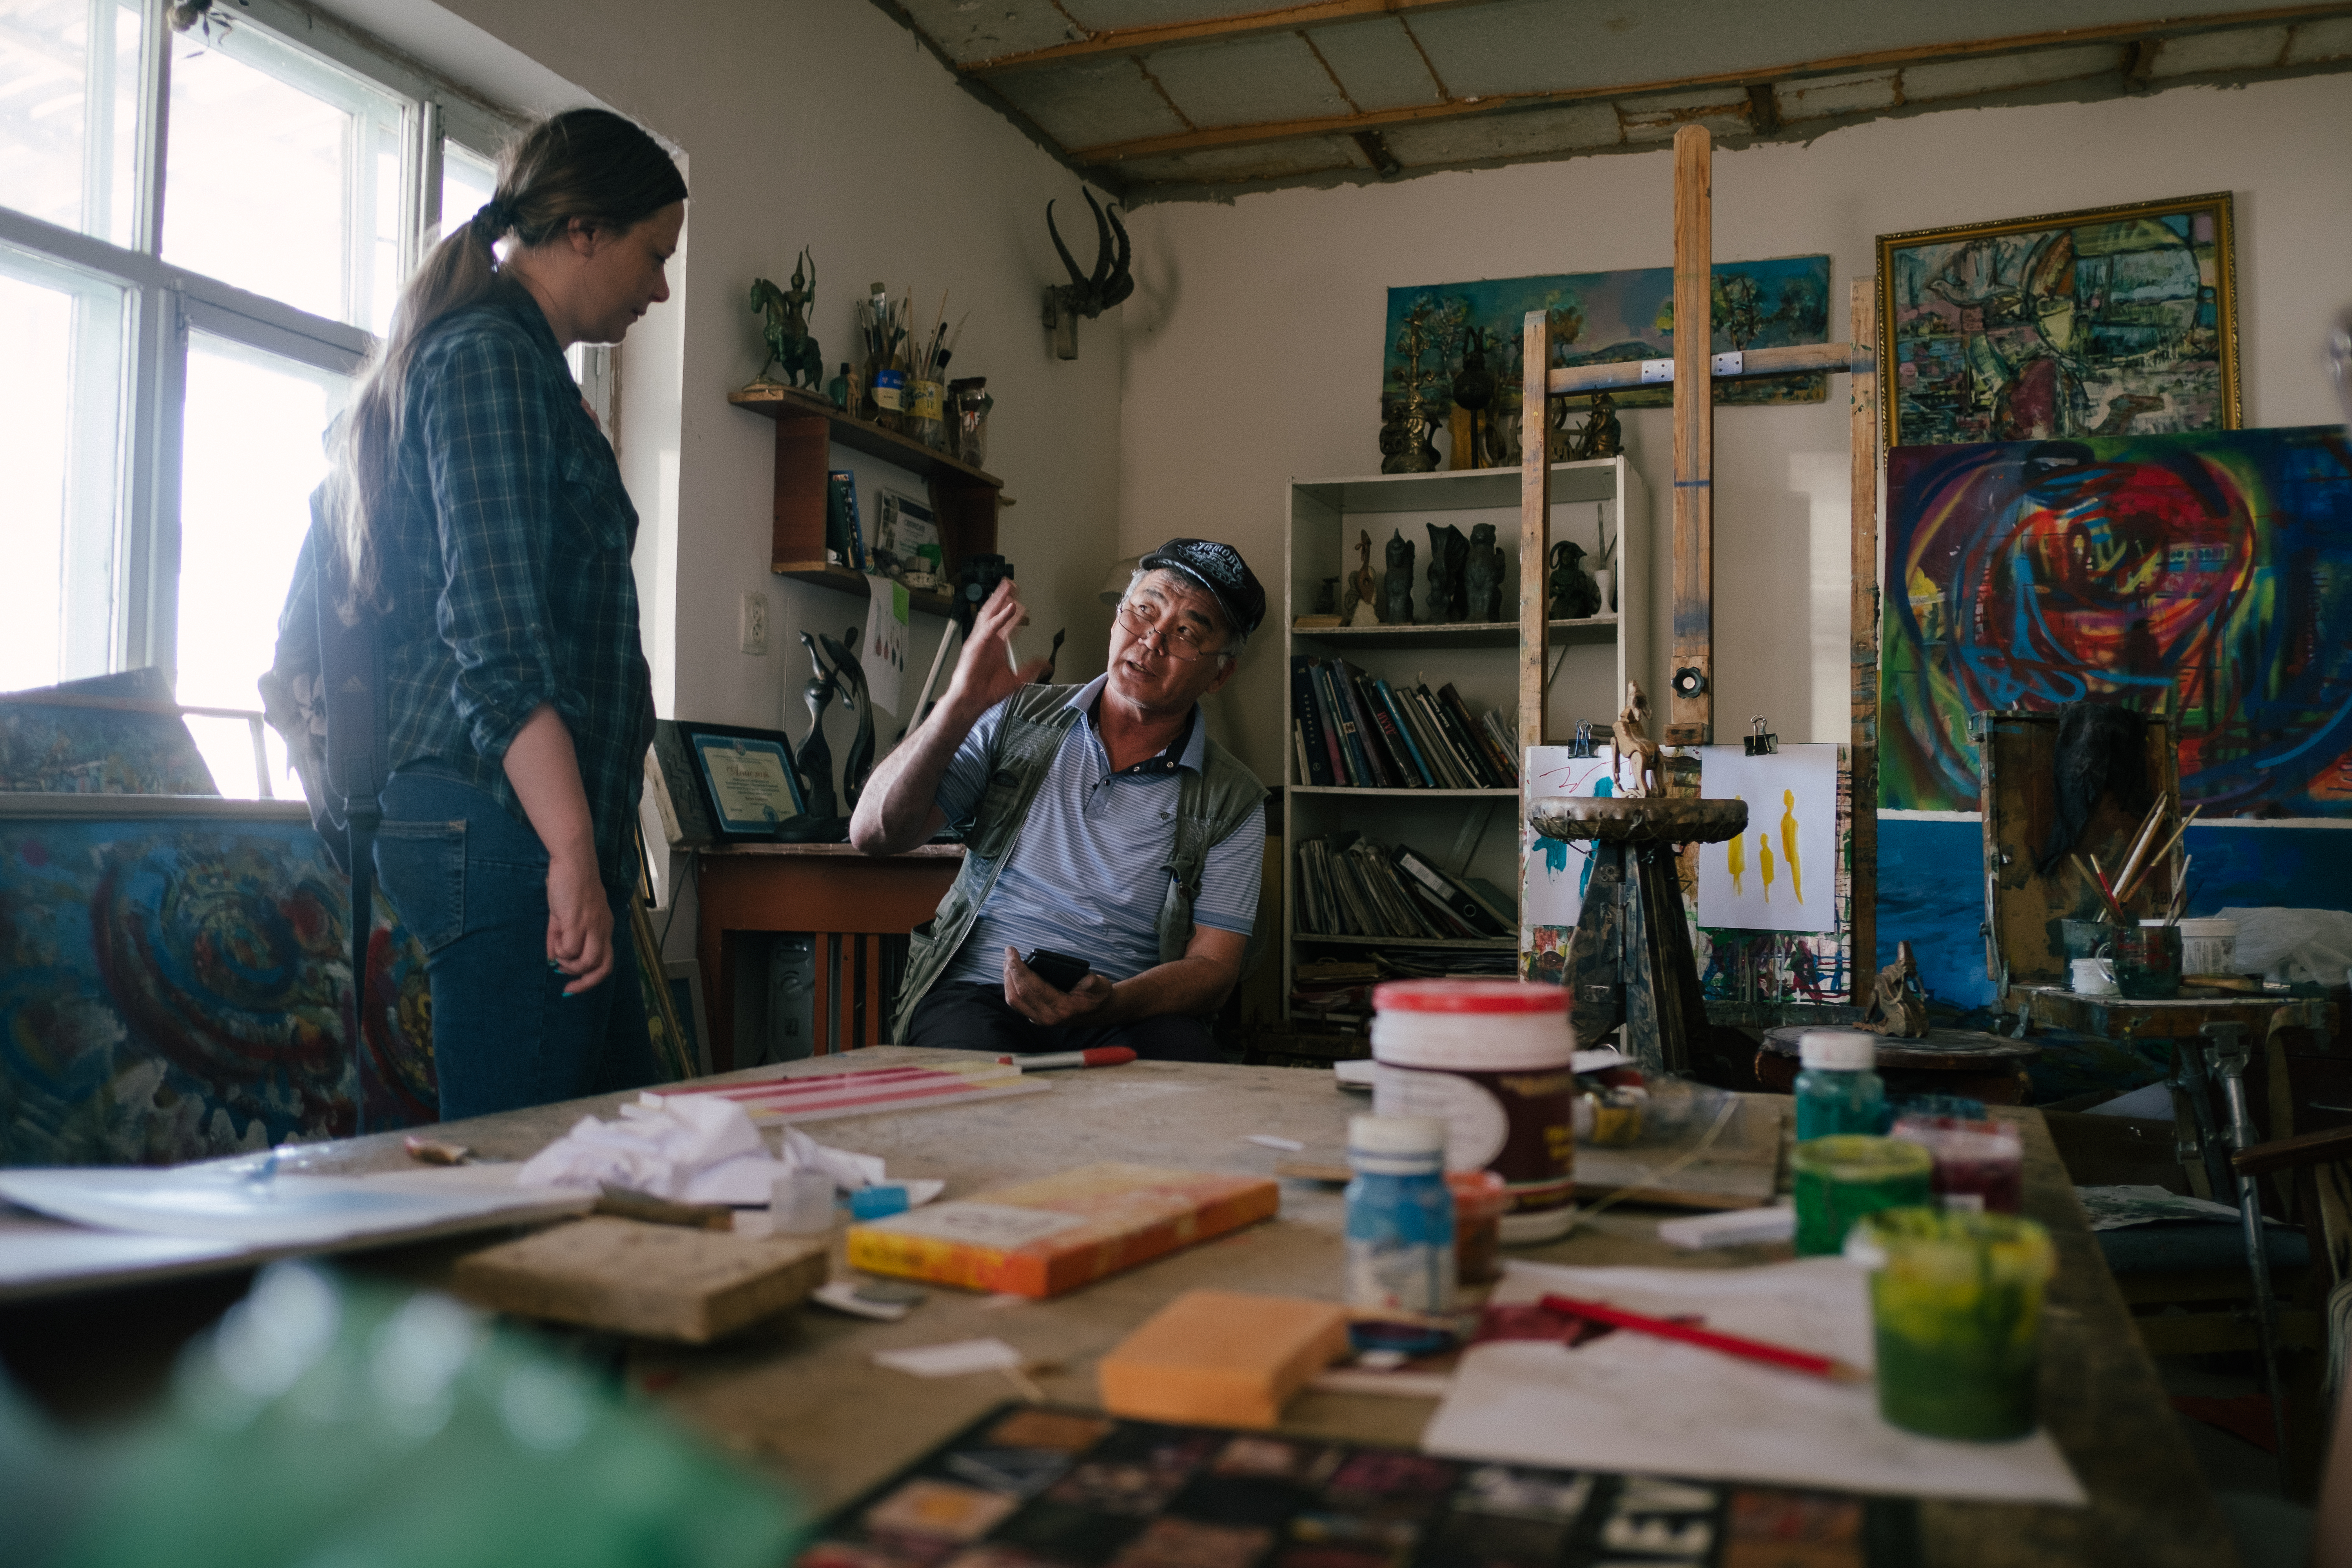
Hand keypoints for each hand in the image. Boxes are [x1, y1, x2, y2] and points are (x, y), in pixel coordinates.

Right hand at [545, 848, 613, 993]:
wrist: (572, 863)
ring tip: (559, 954)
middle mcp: (603, 930)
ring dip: (569, 965)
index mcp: (604, 928)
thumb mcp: (566, 916)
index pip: (607, 963)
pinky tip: (556, 938)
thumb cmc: (570, 886)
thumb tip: (553, 960)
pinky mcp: (577, 922)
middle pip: (602, 968)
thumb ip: (560, 938)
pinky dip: (560, 951)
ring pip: (587, 962)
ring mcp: (592, 926)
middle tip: (566, 984)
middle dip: (584, 982)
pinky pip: (570, 949)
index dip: (592, 979)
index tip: (573, 987)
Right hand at [941, 580, 1049, 722]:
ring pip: (990, 614)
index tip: (1021, 602)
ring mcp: (981, 640)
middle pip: (996, 613)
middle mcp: (988, 640)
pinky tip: (1009, 608)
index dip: (1014, 611)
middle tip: (1013, 584)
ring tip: (1008, 587)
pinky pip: (989, 627)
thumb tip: (1046, 663)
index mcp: (996, 645)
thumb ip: (1031, 668)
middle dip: (1005, 598)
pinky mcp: (976, 645)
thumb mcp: (1017, 679)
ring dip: (1000, 600)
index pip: (1006, 622)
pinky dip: (999, 617)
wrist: (972, 700)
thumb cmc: (987, 690)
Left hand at [1003, 946, 1113, 1026]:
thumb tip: (1087, 979)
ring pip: (1014, 1000)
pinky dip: (1011, 987)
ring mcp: (1040, 1019)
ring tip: (1008, 962)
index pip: (1034, 988)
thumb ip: (1095, 983)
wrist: (1096, 1013)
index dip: (1019, 969)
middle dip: (1010, 971)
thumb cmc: (1096, 996)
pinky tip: (1012, 973)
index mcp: (1063, 1008)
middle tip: (1008, 953)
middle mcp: (1048, 1016)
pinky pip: (1017, 1003)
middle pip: (1019, 994)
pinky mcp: (1035, 1017)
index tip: (1011, 953)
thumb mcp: (1101, 987)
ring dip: (1008, 979)